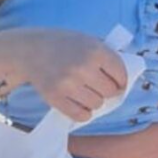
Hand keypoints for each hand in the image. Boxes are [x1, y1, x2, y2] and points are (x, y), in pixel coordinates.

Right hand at [7, 29, 127, 123]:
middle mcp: (83, 67)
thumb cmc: (65, 45)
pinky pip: (80, 115)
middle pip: (110, 92)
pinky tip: (79, 103)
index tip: (116, 81)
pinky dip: (83, 113)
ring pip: (97, 104)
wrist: (30, 49)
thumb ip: (108, 57)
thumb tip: (127, 80)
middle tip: (98, 86)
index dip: (121, 80)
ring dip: (94, 101)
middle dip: (107, 90)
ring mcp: (68, 84)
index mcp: (96, 51)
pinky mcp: (55, 97)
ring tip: (86, 92)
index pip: (121, 75)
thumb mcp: (89, 41)